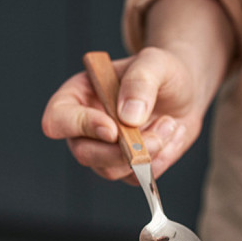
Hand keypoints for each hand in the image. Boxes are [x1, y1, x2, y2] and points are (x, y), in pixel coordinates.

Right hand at [41, 47, 203, 184]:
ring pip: (111, 170)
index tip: (113, 129)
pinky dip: (160, 160)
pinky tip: (170, 134)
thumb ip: (140, 82)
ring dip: (146, 154)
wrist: (184, 93)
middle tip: (155, 138)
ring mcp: (103, 151)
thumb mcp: (155, 63)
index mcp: (78, 96)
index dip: (80, 127)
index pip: (57, 119)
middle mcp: (84, 128)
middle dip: (121, 151)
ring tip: (169, 124)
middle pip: (83, 153)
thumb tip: (128, 117)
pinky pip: (136, 177)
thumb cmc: (161, 73)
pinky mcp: (126, 167)